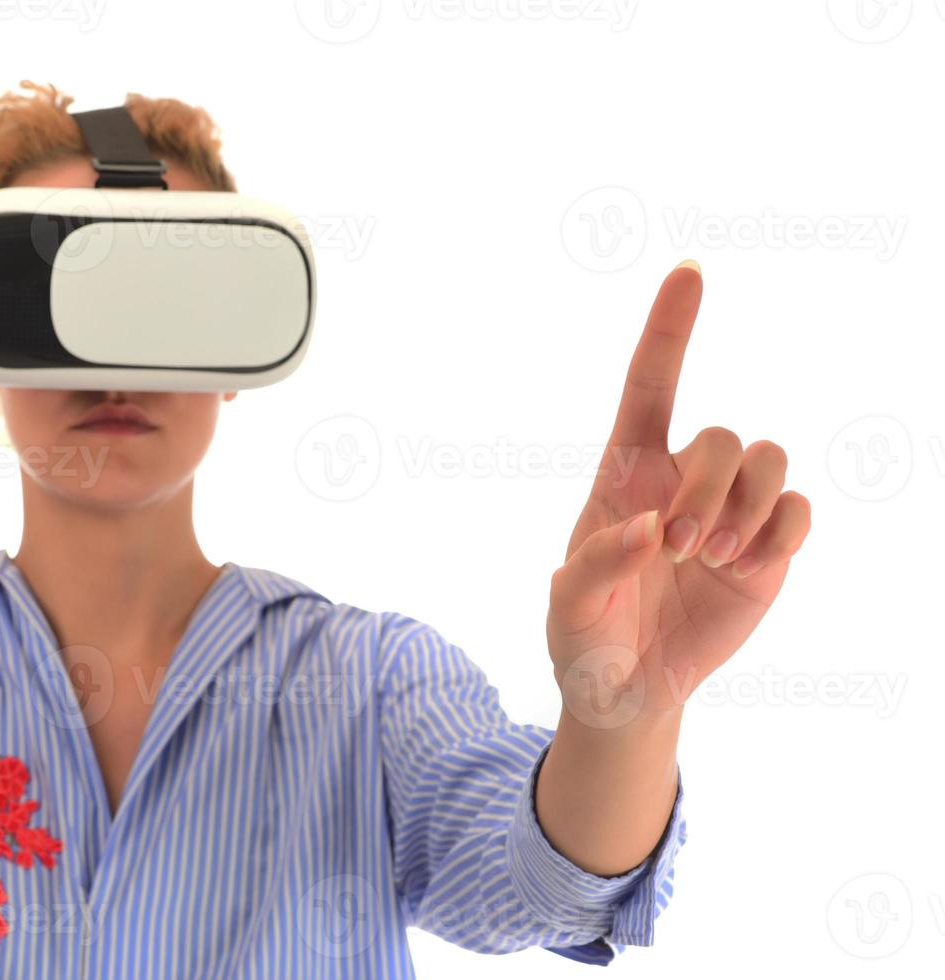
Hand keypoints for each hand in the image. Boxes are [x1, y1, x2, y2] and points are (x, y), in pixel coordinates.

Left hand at [547, 261, 811, 725]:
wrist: (627, 690)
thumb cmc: (584, 636)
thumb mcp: (566, 607)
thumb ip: (593, 565)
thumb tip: (643, 527)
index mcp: (623, 475)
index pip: (648, 386)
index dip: (669, 328)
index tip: (690, 270)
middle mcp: (681, 480)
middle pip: (719, 436)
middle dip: (706, 489)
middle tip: (677, 548)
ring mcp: (730, 511)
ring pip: (769, 459)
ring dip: (748, 506)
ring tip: (712, 559)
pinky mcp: (768, 547)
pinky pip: (801, 510)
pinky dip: (781, 535)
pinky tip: (743, 570)